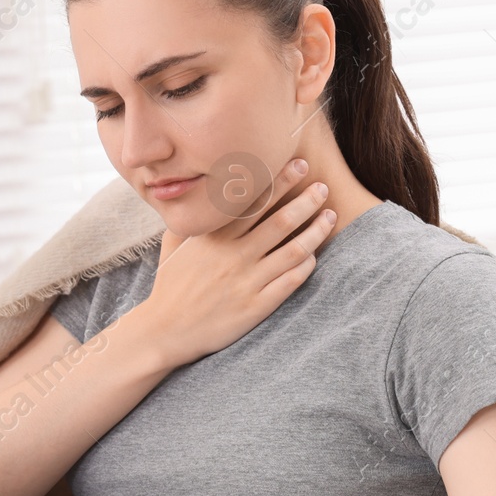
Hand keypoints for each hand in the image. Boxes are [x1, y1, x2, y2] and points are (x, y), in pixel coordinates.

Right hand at [140, 157, 333, 366]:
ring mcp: (246, 282)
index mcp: (215, 237)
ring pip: (293, 251)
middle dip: (306, 200)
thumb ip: (192, 217)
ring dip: (316, 231)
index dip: (280, 180)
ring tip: (330, 216)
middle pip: (281, 221)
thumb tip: (197, 190)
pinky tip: (314, 256)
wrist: (165, 331)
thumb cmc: (170, 285)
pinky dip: (307, 266)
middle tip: (322, 187)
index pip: (254, 201)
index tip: (298, 165)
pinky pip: (290, 282)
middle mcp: (233, 256)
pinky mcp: (255, 307)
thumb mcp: (173, 244)